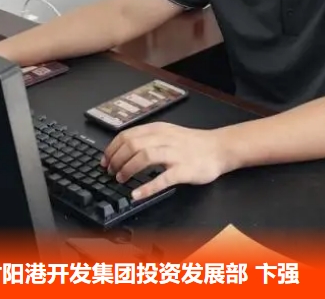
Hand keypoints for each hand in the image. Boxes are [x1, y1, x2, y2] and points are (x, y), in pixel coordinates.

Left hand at [101, 122, 229, 200]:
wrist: (219, 148)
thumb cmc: (192, 143)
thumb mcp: (168, 133)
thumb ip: (149, 138)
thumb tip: (124, 148)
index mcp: (158, 129)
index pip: (127, 135)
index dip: (112, 148)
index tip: (104, 160)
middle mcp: (164, 139)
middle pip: (132, 144)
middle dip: (116, 159)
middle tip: (110, 172)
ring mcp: (174, 154)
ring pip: (144, 156)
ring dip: (128, 169)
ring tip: (120, 180)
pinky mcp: (184, 170)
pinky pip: (163, 179)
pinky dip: (147, 187)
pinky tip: (136, 194)